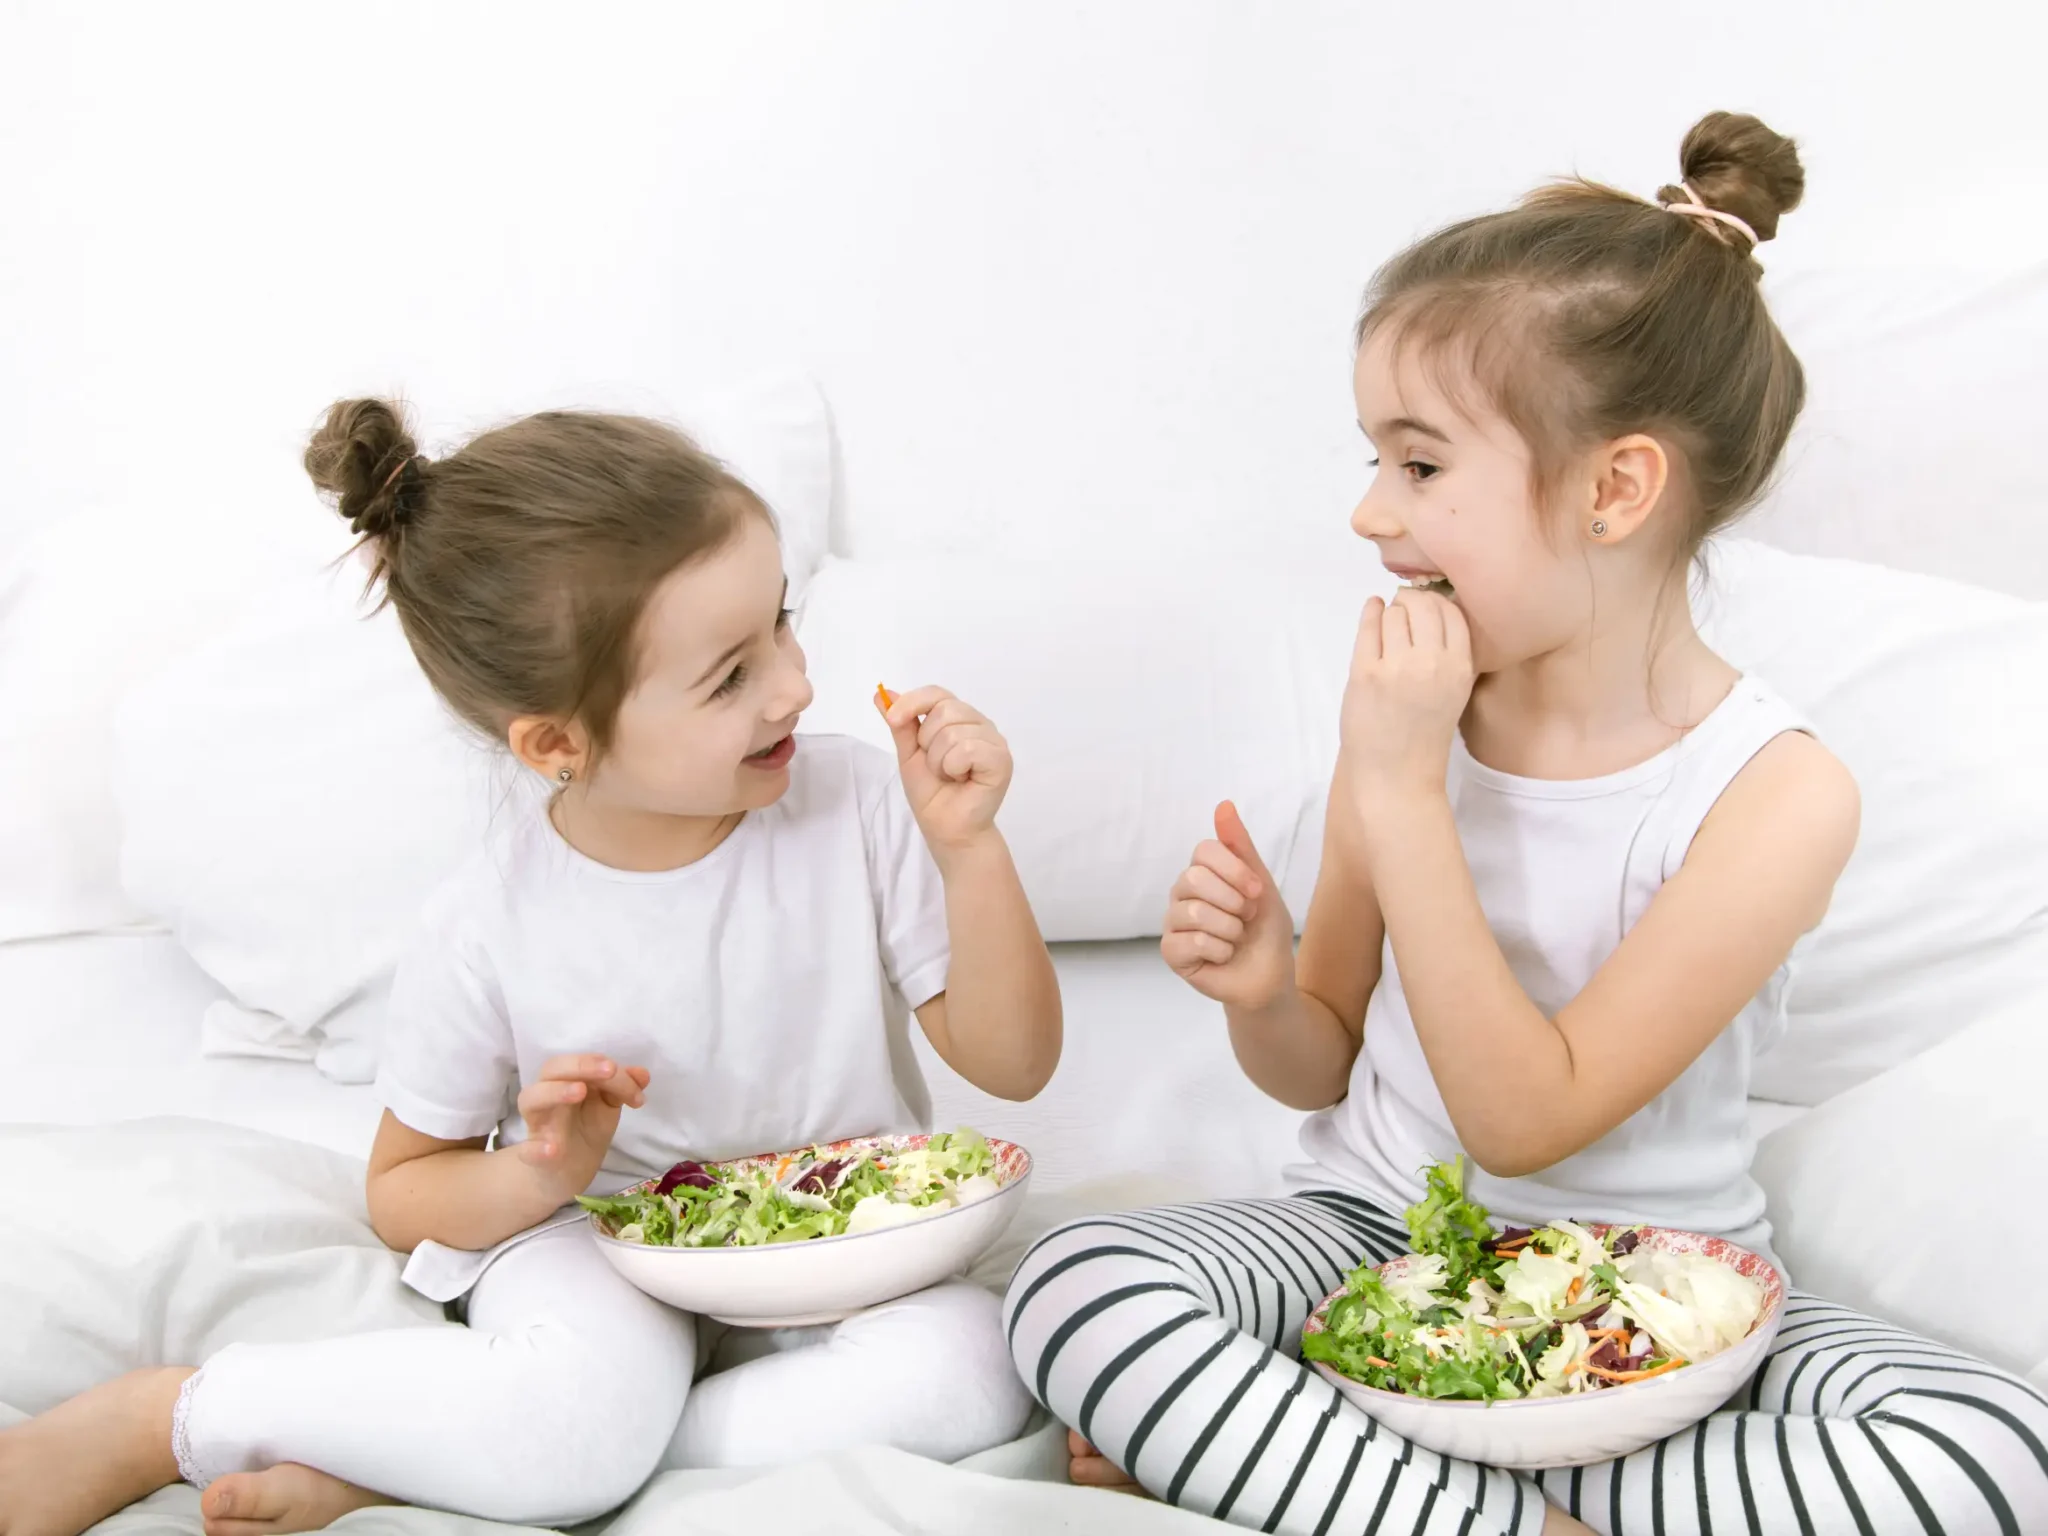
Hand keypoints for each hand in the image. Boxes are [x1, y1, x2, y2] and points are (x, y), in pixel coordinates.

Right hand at [514, 1054, 649, 1202]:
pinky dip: (535, 1149)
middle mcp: (548, 1097)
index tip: (637, 1085)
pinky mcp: (534, 1156)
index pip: (581, 1063)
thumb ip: (623, 1087)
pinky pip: (527, 1150)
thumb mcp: (608, 1107)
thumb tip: (643, 1074)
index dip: (608, 1068)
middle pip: (551, 1070)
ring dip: (554, 1092)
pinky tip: (552, 1150)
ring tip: (578, 1093)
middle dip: (580, 1066)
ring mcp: (539, 1125)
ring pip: (530, 1099)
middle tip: (610, 1071)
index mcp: (567, 1080)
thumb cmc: (586, 1129)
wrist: (568, 1172)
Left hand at [878, 685, 1012, 856]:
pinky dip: (955, 768)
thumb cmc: (932, 793)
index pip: (936, 693)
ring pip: (953, 732)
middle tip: (937, 767)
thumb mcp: (909, 754)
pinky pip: (968, 749)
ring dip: (939, 761)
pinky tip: (963, 780)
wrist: (946, 829)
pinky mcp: (1002, 759)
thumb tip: (881, 694)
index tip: (893, 719)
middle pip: (944, 710)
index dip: (913, 702)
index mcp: (960, 718)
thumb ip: (900, 724)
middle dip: (928, 743)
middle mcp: (980, 723)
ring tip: (949, 777)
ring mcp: (994, 740)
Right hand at [1160, 800, 1294, 1008]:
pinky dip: (1219, 950)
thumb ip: (1240, 846)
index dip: (1235, 870)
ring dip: (1230, 930)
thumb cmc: (1265, 930)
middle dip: (1234, 902)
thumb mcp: (1261, 883)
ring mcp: (1173, 922)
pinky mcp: (1171, 951)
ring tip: (1236, 939)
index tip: (1258, 892)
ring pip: (1195, 912)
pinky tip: (1223, 956)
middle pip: (1195, 878)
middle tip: (1246, 918)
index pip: (1205, 850)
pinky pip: (1190, 941)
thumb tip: (1223, 804)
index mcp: (1202, 872)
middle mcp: (1182, 893)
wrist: (1269, 977)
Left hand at [1340, 588, 1473, 802]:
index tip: (1424, 606)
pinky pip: (1368, 628)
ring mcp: (1397, 667)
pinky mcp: (1365, 673)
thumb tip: (1433, 608)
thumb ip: (1449, 654)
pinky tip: (1372, 610)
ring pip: (1394, 613)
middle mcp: (1432, 663)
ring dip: (1390, 612)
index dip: (1437, 602)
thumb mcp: (1453, 691)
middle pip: (1423, 605)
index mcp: (1460, 667)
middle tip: (1403, 606)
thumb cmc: (1424, 734)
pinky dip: (1370, 613)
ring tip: (1388, 622)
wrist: (1396, 774)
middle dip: (1411, 600)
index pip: (1452, 612)